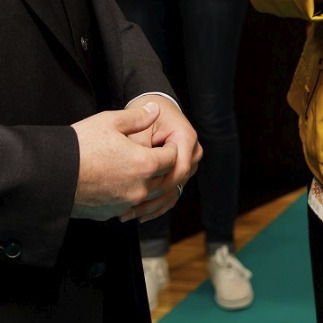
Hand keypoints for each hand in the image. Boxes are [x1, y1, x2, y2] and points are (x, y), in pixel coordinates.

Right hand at [70, 100, 183, 220]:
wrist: (52, 174)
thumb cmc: (80, 145)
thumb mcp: (110, 121)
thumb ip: (137, 117)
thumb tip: (155, 109)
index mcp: (144, 164)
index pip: (171, 158)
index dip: (171, 149)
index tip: (166, 144)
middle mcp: (139, 188)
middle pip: (163, 179)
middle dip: (163, 168)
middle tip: (156, 156)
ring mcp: (125, 203)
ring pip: (147, 195)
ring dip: (147, 183)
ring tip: (138, 170)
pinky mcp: (110, 213)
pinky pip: (127, 205)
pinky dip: (128, 195)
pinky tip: (118, 184)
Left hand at [121, 95, 201, 222]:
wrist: (156, 107)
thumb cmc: (147, 114)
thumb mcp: (140, 127)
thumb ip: (140, 148)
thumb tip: (135, 171)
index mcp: (186, 137)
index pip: (179, 167)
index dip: (161, 183)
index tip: (137, 194)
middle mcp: (192, 151)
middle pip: (178, 181)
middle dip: (154, 198)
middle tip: (130, 209)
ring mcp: (189, 162)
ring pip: (175, 189)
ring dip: (154, 205)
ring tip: (131, 215)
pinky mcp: (182, 171)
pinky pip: (174, 192)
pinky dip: (158, 205)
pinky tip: (141, 216)